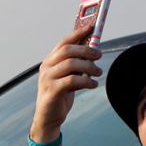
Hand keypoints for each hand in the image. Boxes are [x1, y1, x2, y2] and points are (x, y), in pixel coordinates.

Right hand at [33, 23, 101, 142]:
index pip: (64, 42)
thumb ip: (76, 64)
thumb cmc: (59, 95)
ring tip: (98, 72)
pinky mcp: (51, 92)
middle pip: (68, 51)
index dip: (78, 33)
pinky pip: (72, 81)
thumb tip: (92, 49)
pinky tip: (93, 84)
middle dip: (86, 50)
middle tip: (99, 55)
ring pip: (71, 64)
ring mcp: (47, 79)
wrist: (48, 118)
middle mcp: (46, 68)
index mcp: (49, 61)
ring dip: (89, 67)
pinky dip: (86, 81)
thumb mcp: (68, 76)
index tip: (92, 27)